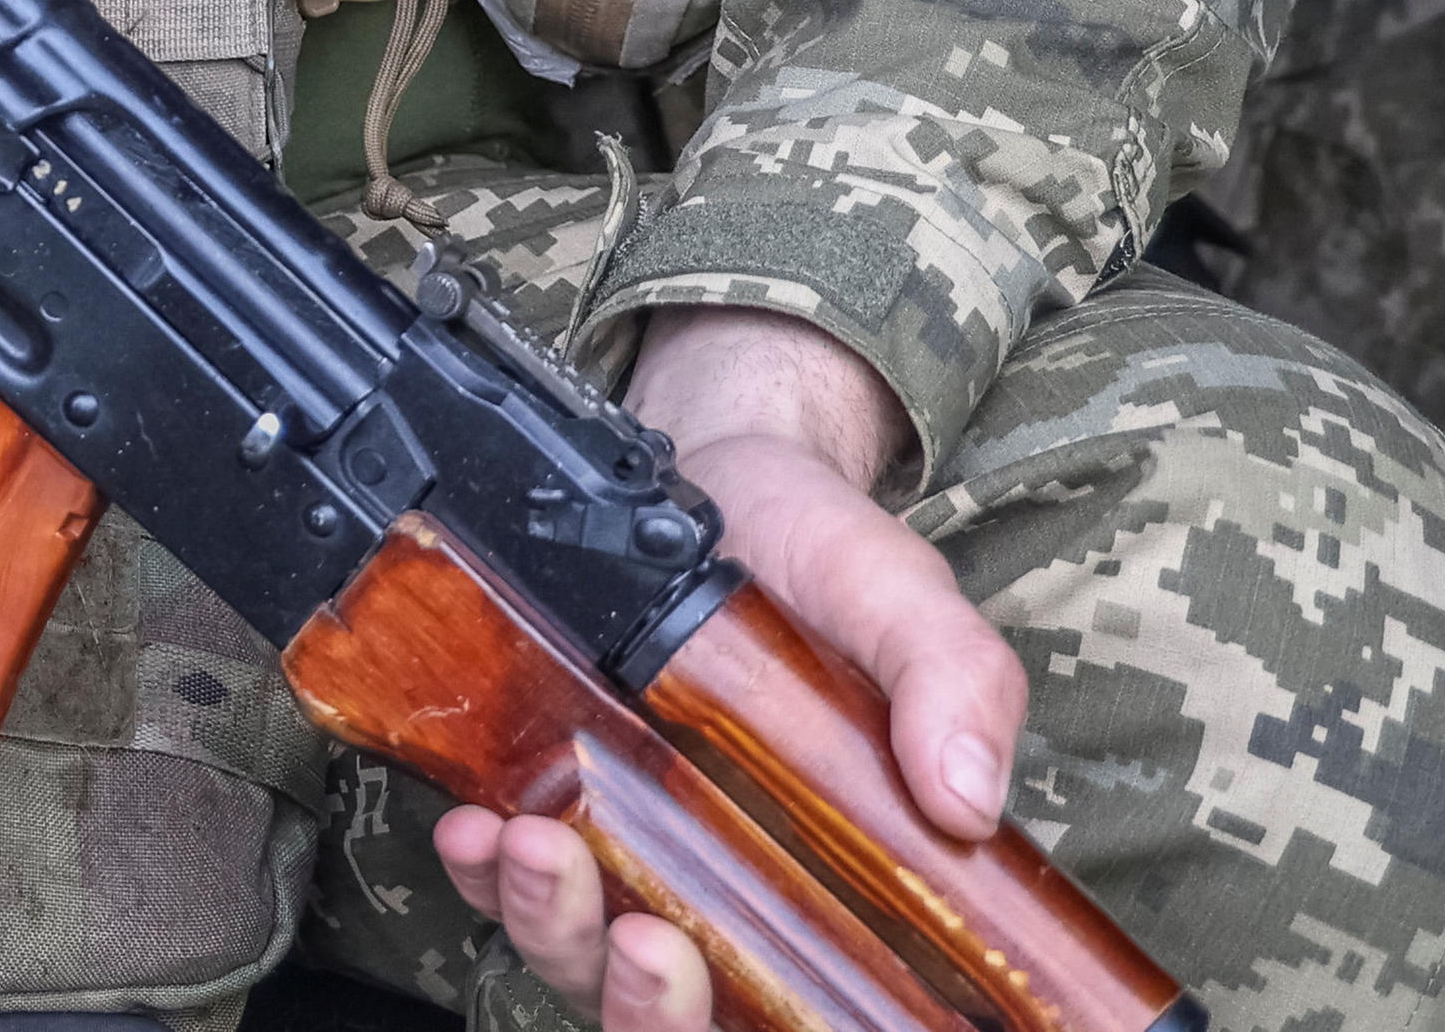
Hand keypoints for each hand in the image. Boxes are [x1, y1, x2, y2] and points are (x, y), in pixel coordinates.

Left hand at [429, 310, 1022, 1022]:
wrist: (720, 468)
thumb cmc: (818, 554)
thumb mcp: (902, 602)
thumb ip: (952, 682)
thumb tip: (968, 798)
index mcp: (826, 877)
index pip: (800, 1006)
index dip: (768, 1026)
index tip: (743, 1000)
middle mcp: (720, 885)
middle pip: (672, 1010)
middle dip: (650, 1005)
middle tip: (650, 947)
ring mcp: (622, 849)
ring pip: (575, 951)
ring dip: (552, 922)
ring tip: (543, 851)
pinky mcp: (544, 795)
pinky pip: (498, 871)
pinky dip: (479, 866)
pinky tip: (476, 828)